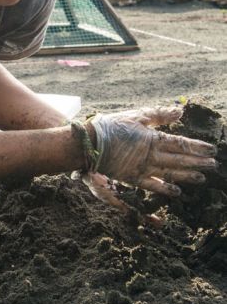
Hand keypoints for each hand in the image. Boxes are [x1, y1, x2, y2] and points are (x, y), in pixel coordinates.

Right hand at [88, 105, 216, 196]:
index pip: (180, 143)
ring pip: (169, 173)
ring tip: (201, 178)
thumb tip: (180, 111)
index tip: (212, 150)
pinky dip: (165, 189)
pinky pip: (152, 185)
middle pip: (179, 159)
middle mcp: (151, 155)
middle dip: (197, 162)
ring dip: (186, 175)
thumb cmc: (112, 126)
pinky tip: (177, 191)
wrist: (90, 143)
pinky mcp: (132, 177)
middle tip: (214, 165)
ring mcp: (142, 168)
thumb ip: (159, 115)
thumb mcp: (136, 116)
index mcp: (152, 138)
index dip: (197, 147)